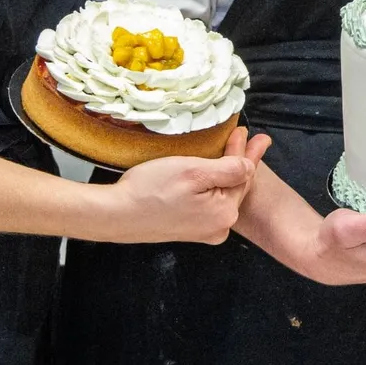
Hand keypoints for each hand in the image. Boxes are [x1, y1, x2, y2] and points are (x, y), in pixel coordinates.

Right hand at [105, 126, 270, 243]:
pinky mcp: (188, 230)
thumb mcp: (193, 171)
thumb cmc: (150, 190)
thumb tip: (250, 166)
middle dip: (240, 160)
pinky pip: (209, 203)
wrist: (115, 214)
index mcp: (224, 214)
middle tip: (248, 137)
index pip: (243, 176)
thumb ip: (228, 170)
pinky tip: (213, 173)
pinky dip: (212, 186)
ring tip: (233, 150)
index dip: (246, 151)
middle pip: (234, 186)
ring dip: (226, 172)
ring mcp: (203, 232)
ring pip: (221, 194)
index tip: (248, 132)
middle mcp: (218, 228)